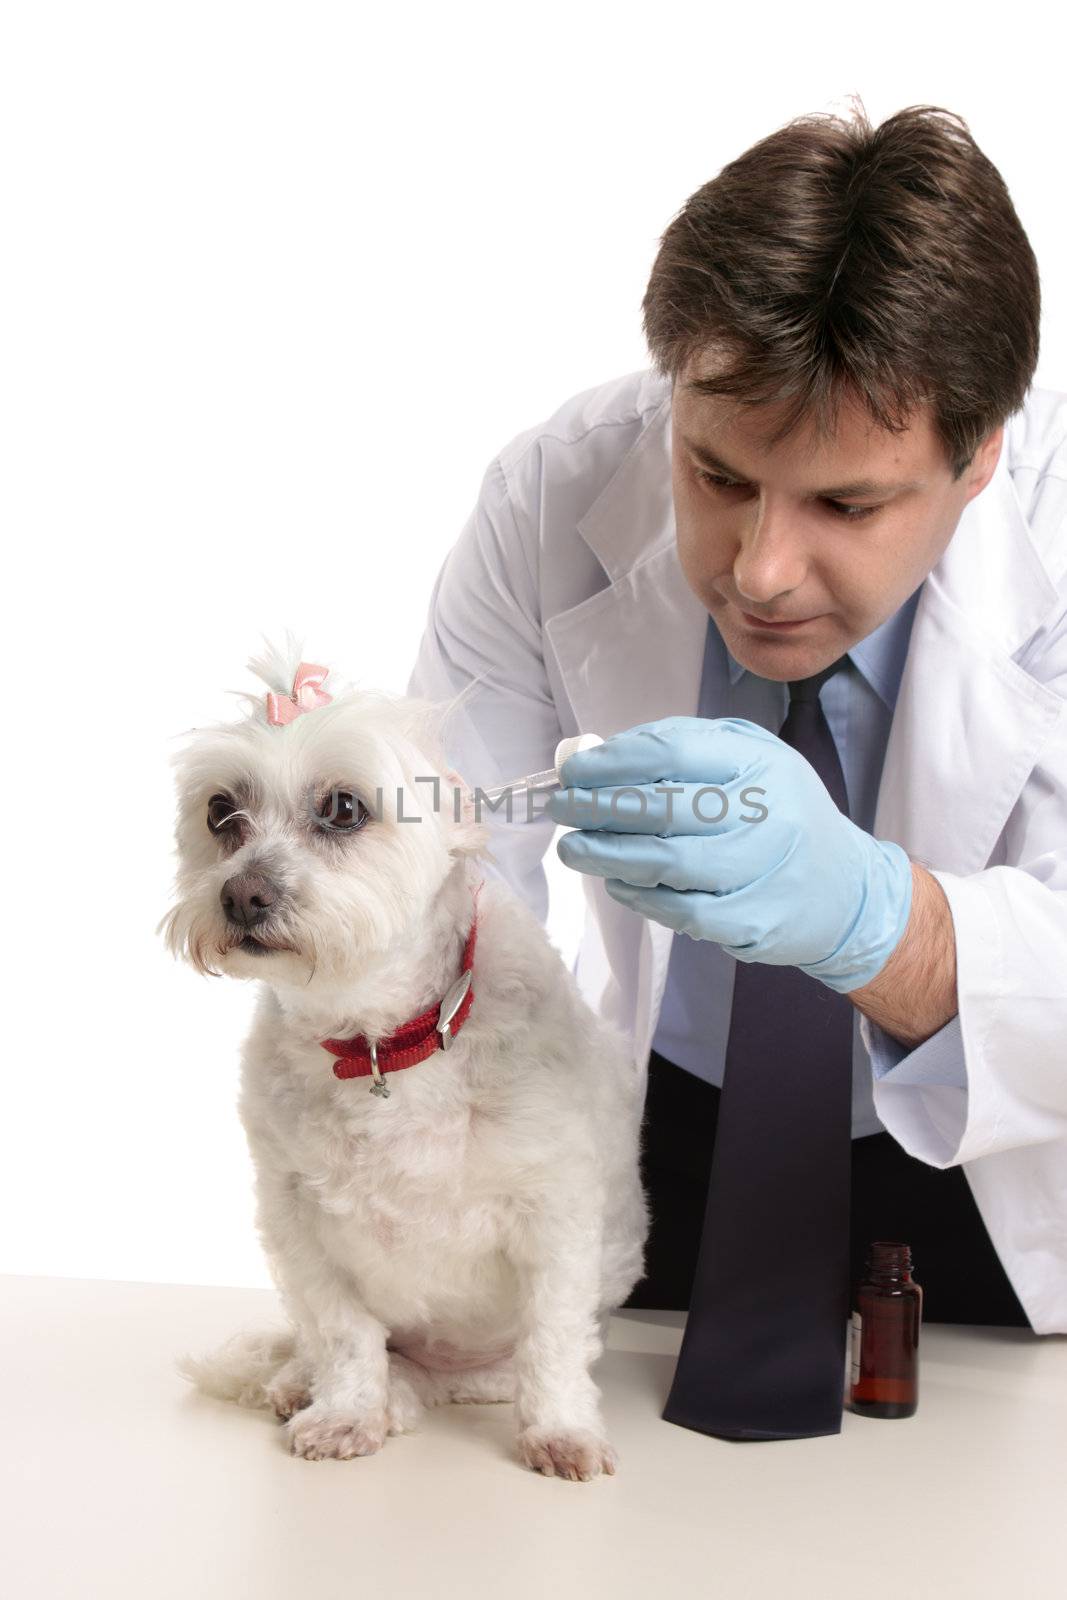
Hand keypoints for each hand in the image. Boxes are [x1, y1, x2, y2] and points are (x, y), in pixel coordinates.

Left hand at [544, 716, 913, 993]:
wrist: (845, 890)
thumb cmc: (781, 813)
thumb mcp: (751, 760)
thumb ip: (685, 747)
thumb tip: (604, 756)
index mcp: (761, 763)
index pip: (673, 752)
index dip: (613, 762)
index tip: (574, 772)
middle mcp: (768, 814)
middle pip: (663, 809)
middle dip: (598, 808)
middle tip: (562, 809)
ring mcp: (763, 872)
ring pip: (666, 864)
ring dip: (607, 856)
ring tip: (573, 849)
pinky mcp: (755, 921)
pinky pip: (681, 911)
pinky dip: (640, 897)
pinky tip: (617, 883)